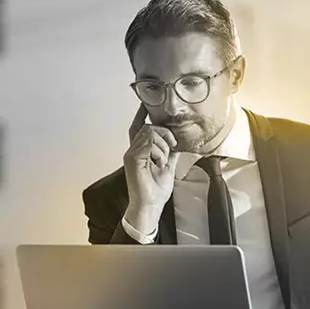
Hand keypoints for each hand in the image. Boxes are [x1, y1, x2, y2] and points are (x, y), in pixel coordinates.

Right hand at [123, 104, 178, 232]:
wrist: (151, 205)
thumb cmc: (156, 189)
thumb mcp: (168, 166)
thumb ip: (171, 153)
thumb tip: (178, 143)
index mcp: (140, 150)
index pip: (138, 127)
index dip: (141, 114)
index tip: (145, 104)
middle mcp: (133, 150)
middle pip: (149, 127)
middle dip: (165, 134)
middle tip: (171, 148)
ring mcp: (131, 154)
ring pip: (150, 133)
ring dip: (163, 146)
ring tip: (162, 162)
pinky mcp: (132, 159)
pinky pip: (149, 143)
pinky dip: (159, 152)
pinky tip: (158, 163)